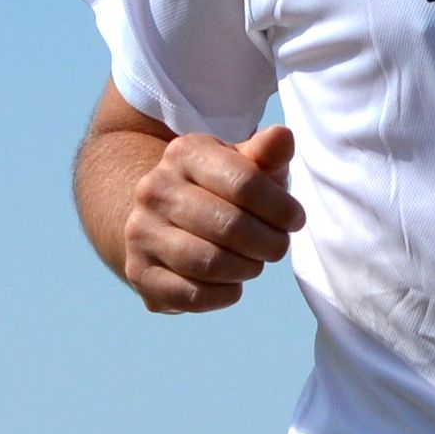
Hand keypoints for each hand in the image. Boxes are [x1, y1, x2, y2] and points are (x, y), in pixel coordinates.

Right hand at [120, 124, 302, 311]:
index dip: (281, 208)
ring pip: (210, 263)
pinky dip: (224, 295)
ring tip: (254, 262)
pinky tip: (231, 283)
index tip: (295, 220)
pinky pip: (193, 295)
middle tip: (278, 246)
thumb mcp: (243, 164)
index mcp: (184, 153)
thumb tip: (283, 138)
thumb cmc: (218, 189)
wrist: (160, 217)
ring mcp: (141, 232)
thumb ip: (267, 153)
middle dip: (268, 243)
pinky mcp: (138, 272)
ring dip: (247, 269)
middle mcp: (154, 190)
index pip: (245, 182)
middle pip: (230, 226)